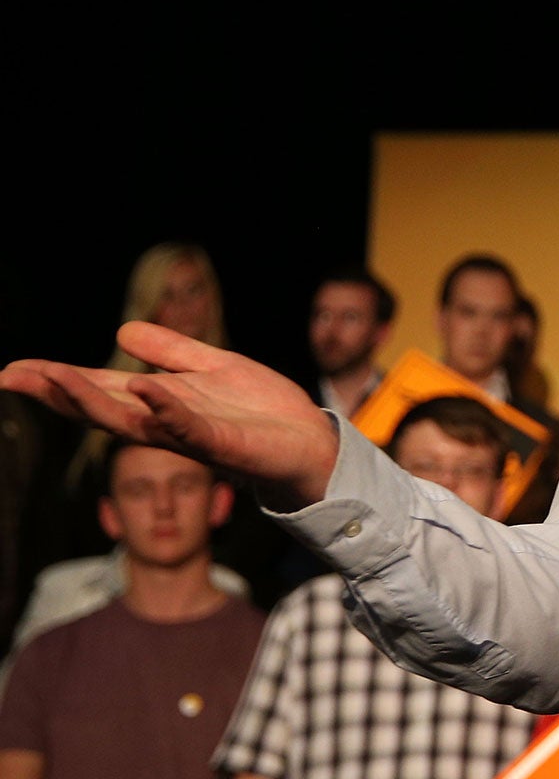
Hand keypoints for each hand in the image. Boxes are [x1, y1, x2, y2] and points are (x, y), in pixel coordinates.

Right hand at [0, 322, 338, 505]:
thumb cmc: (261, 410)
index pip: (99, 388)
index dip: (57, 379)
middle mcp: (164, 422)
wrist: (309, 440)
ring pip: (132, 420)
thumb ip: (171, 352)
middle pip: (100, 407)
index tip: (13, 370)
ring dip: (95, 400)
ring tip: (60, 376)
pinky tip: (144, 388)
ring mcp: (189, 436)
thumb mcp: (213, 367)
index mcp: (160, 401)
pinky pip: (187, 428)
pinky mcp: (222, 444)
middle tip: (13, 376)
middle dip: (57, 391)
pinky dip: (165, 409)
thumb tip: (122, 333)